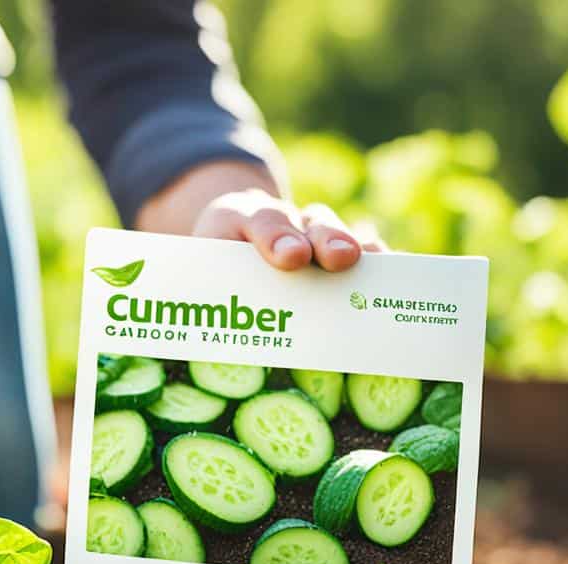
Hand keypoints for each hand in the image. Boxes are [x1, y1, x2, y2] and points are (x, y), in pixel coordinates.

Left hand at [135, 161, 383, 271]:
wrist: (222, 243)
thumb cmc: (203, 273)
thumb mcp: (191, 274)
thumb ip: (190, 292)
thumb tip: (175, 342)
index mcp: (234, 219)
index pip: (257, 221)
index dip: (274, 237)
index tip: (290, 259)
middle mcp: (278, 218)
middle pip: (305, 221)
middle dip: (323, 239)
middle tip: (335, 259)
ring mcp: (309, 230)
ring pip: (335, 231)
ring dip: (353, 247)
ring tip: (369, 265)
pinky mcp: (332, 249)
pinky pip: (360, 251)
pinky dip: (375, 262)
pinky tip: (392, 276)